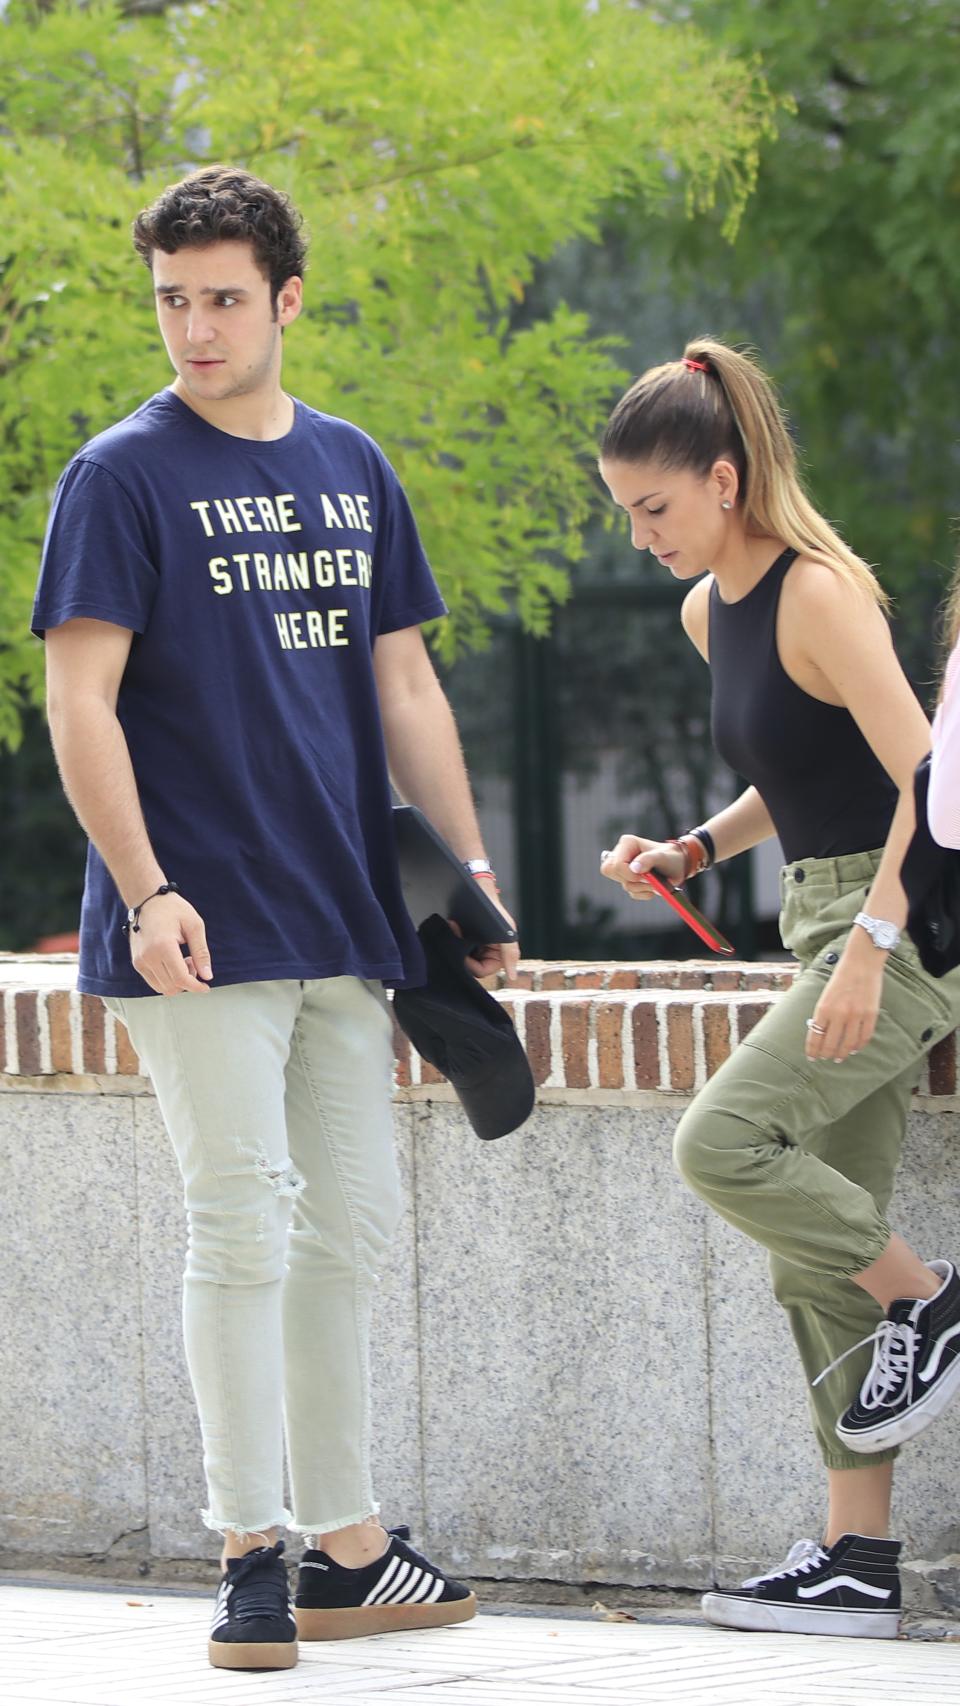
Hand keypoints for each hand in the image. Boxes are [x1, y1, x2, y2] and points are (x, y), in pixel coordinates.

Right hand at [129, 892, 213, 994]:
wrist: (147, 900)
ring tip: (183, 961)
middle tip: (193, 962)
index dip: (196, 987)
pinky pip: (154, 982)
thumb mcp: (194, 926)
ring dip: (177, 982)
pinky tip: (173, 963)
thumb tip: (207, 976)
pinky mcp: (137, 962)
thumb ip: (201, 953)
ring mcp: (140, 961)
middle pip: (172, 986)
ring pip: (162, 988)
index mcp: (163, 946)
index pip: (180, 979)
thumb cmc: (172, 909)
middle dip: (188, 981)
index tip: (206, 987)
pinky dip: (167, 979)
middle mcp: (148, 956)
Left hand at [452, 890, 519, 983]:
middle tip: (458, 937)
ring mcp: (474, 946)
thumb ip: (511, 954)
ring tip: (455, 929)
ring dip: (456, 946)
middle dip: (462, 954)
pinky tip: (453, 927)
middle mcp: (486, 952)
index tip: (464, 955)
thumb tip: (513, 977)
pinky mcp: (463, 938)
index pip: (483, 971)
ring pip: (462, 957)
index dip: (472, 966)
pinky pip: (455, 946)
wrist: (479, 890)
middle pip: (471, 965)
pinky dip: (453, 939)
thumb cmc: (495, 910)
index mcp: (498, 955)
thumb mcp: (506, 933)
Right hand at [600, 834, 686, 899]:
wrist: (679, 866)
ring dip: (643, 887)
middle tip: (648, 878)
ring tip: (656, 881)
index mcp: (627, 844)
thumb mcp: (662, 856)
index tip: (645, 875)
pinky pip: (631, 893)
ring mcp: (625, 869)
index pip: (615, 864)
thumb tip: (634, 868)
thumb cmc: (671, 857)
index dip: (628, 874)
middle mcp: (622, 855)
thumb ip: (648, 859)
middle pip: (610, 872)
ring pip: (624, 885)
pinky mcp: (630, 880)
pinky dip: (644, 893)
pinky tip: (654, 886)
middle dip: (632, 880)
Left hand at [804, 932, 884, 1062]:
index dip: (813, 1050)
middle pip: (831, 1044)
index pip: (815, 1036)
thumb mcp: (825, 994)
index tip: (812, 1057)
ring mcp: (856, 1015)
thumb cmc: (841, 976)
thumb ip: (823, 1013)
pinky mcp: (871, 1014)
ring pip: (848, 1044)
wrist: (862, 961)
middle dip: (826, 1054)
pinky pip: (864, 1037)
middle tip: (825, 1059)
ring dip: (842, 1054)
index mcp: (823, 1008)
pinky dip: (858, 1046)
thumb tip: (821, 1032)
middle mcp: (839, 1014)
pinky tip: (854, 1049)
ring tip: (839, 1058)